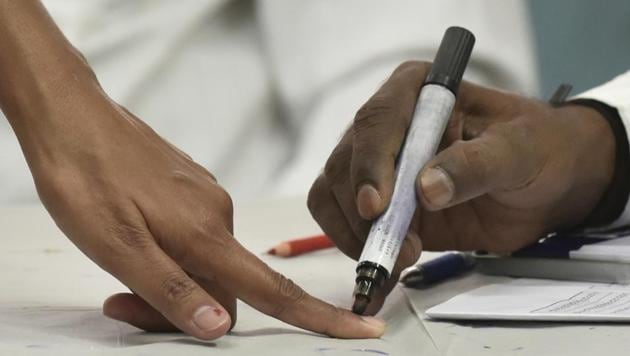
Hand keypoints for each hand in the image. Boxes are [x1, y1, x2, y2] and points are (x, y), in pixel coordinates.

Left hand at [0, 0, 385, 340]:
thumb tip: (220, 324)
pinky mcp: (191, 190)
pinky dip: (172, 252)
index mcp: (206, 236)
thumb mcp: (119, 248)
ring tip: (121, 270)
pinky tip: (136, 238)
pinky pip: (196, 236)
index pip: (274, 289)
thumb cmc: (88, 180)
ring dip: (174, 280)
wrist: (73, 119)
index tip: (363, 327)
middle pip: (228, 286)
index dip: (322, 316)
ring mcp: (206, 199)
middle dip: (189, 310)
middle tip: (124, 303)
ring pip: (208, 262)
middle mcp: (218, 216)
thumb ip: (172, 290)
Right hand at [308, 61, 614, 312]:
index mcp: (418, 93)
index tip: (377, 206)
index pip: (377, 120)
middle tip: (402, 247)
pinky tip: (383, 266)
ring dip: (357, 232)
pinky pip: (346, 222)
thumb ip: (476, 164)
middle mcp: (389, 126)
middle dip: (363, 210)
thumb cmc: (537, 150)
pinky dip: (356, 247)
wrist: (545, 185)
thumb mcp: (518, 151)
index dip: (370, 163)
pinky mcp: (382, 204)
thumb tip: (426, 189)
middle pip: (345, 162)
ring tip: (402, 257)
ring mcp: (380, 167)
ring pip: (334, 194)